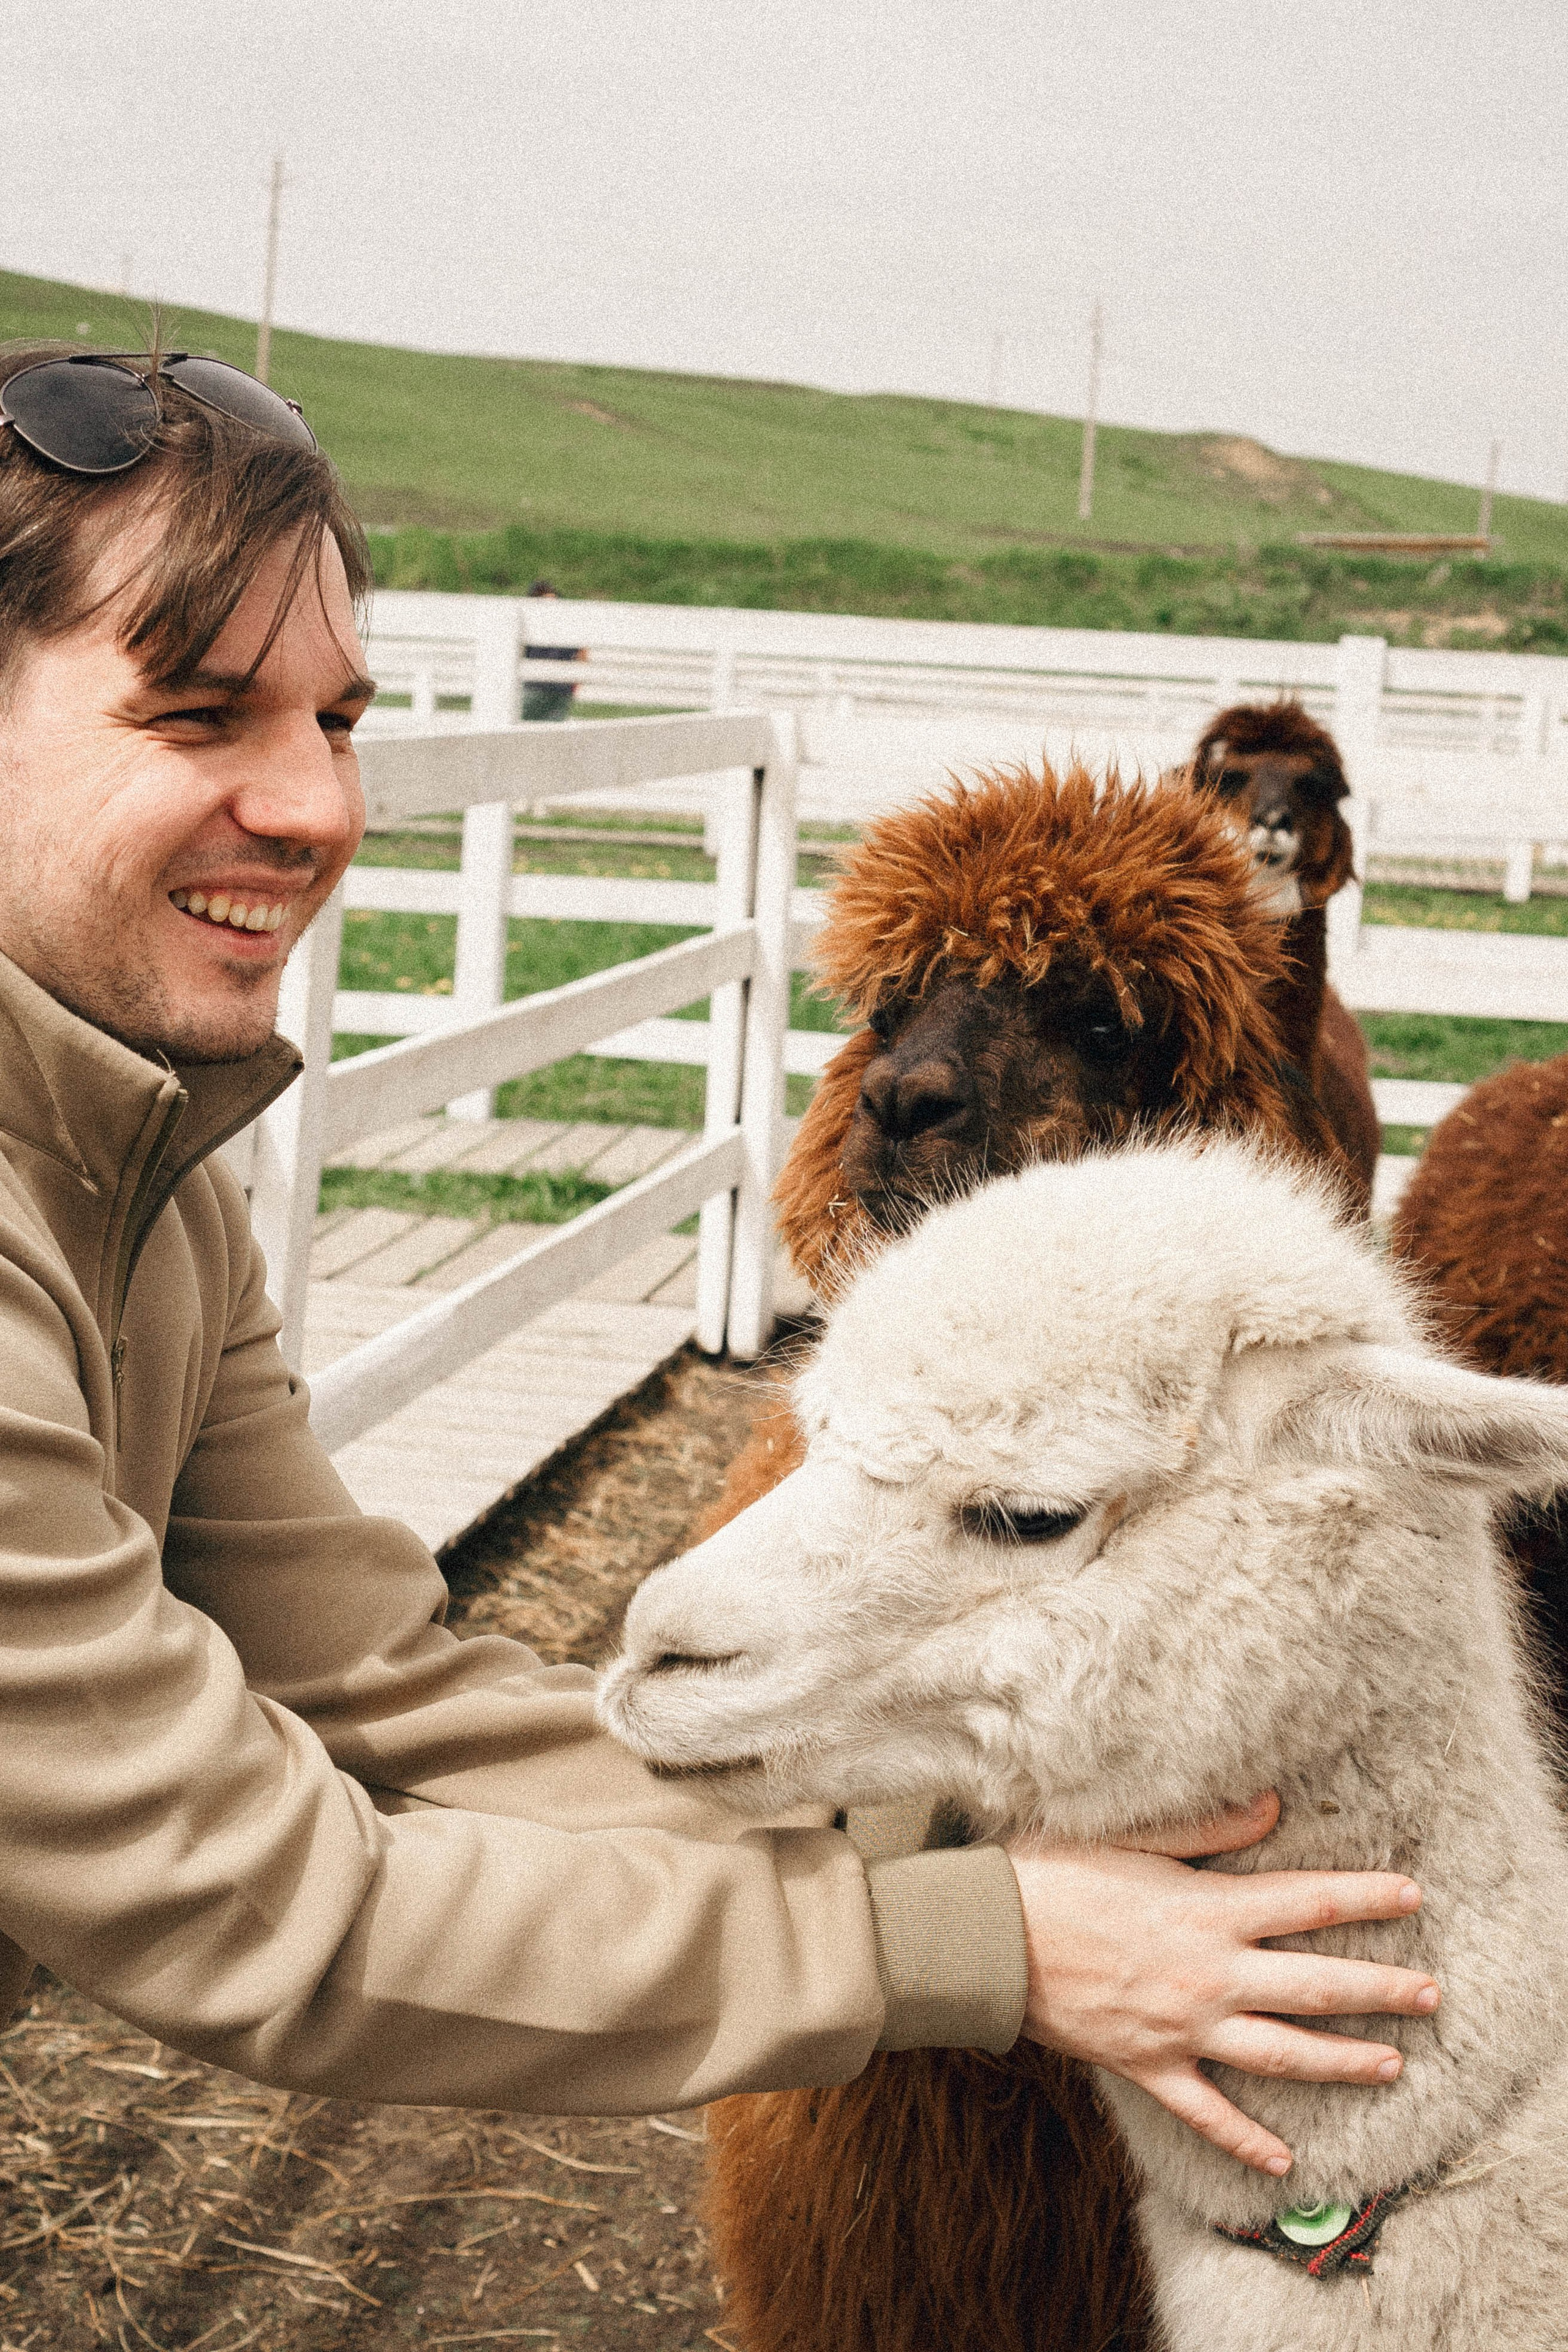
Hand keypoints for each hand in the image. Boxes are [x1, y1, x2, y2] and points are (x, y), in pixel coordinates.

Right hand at [1006, 1792, 1438, 2176]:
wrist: (987, 1937)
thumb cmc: (1053, 1873)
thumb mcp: (1132, 1836)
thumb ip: (1209, 1828)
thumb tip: (1273, 1805)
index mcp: (1207, 1911)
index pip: (1308, 1903)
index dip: (1365, 1898)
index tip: (1412, 1894)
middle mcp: (1210, 1975)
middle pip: (1316, 1987)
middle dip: (1381, 1990)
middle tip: (1431, 1996)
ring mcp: (1182, 2028)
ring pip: (1282, 2055)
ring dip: (1342, 2062)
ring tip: (1392, 2065)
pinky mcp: (1148, 2065)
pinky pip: (1208, 2114)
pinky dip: (1248, 2140)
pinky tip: (1284, 2161)